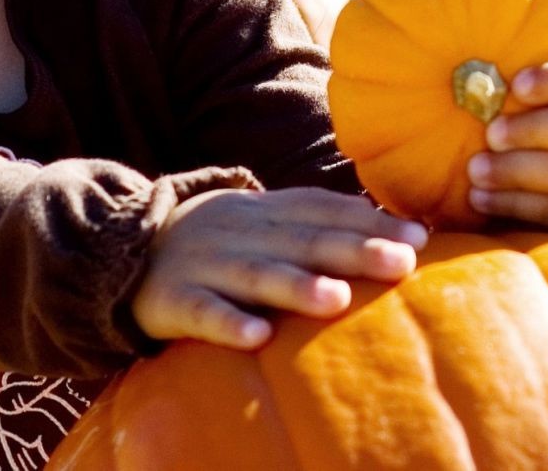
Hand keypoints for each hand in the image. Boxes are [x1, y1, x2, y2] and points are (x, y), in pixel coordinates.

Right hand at [132, 187, 426, 350]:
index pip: (325, 211)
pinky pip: (202, 312)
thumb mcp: (267, 220)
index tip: (419, 238)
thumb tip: (398, 228)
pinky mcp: (174, 300)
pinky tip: (257, 337)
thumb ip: (321, 222)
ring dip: (296, 286)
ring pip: (256, 274)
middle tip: (400, 263)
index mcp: (267, 210)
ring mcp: (207, 264)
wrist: (127, 246)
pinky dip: (228, 322)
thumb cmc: (225, 241)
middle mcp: (242, 231)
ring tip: (336, 299)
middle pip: (302, 240)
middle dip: (353, 250)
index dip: (371, 222)